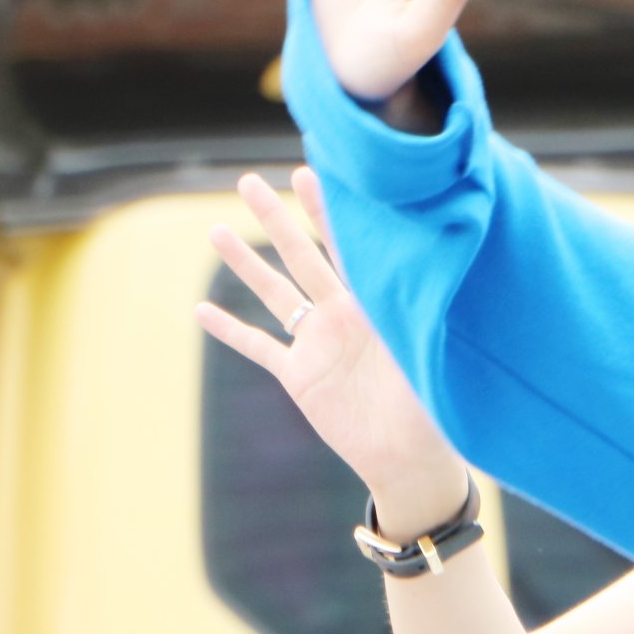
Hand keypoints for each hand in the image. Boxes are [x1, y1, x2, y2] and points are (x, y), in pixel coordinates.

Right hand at [194, 168, 469, 536]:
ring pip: (274, 293)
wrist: (409, 460)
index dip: (327, 213)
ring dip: (245, 264)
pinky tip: (201, 310)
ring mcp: (317, 344)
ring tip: (216, 230)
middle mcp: (342, 317)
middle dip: (276, 220)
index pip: (349, 249)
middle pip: (302, 257)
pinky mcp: (299, 376)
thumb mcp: (429, 362)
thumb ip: (420, 325)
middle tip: (247, 181)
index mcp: (376, 308)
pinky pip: (258, 348)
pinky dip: (230, 330)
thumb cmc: (433, 412)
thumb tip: (433, 288)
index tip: (308, 172)